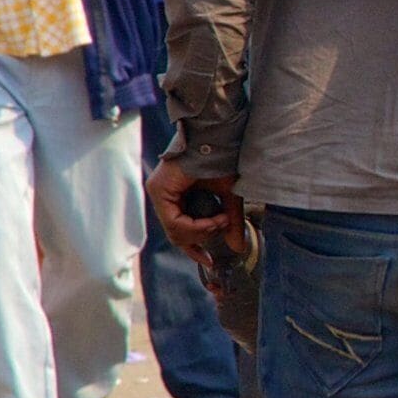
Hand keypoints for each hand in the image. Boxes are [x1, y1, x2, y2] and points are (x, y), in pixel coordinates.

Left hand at [149, 152, 250, 274]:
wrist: (218, 137)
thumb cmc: (224, 160)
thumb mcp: (229, 197)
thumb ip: (231, 222)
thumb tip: (238, 248)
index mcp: (177, 196)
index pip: (180, 232)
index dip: (194, 248)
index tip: (209, 260)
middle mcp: (164, 196)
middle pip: (178, 235)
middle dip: (203, 237)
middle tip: (224, 226)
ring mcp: (159, 192)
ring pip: (176, 232)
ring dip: (203, 232)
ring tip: (222, 220)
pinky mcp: (159, 190)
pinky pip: (175, 222)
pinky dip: (196, 226)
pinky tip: (215, 218)